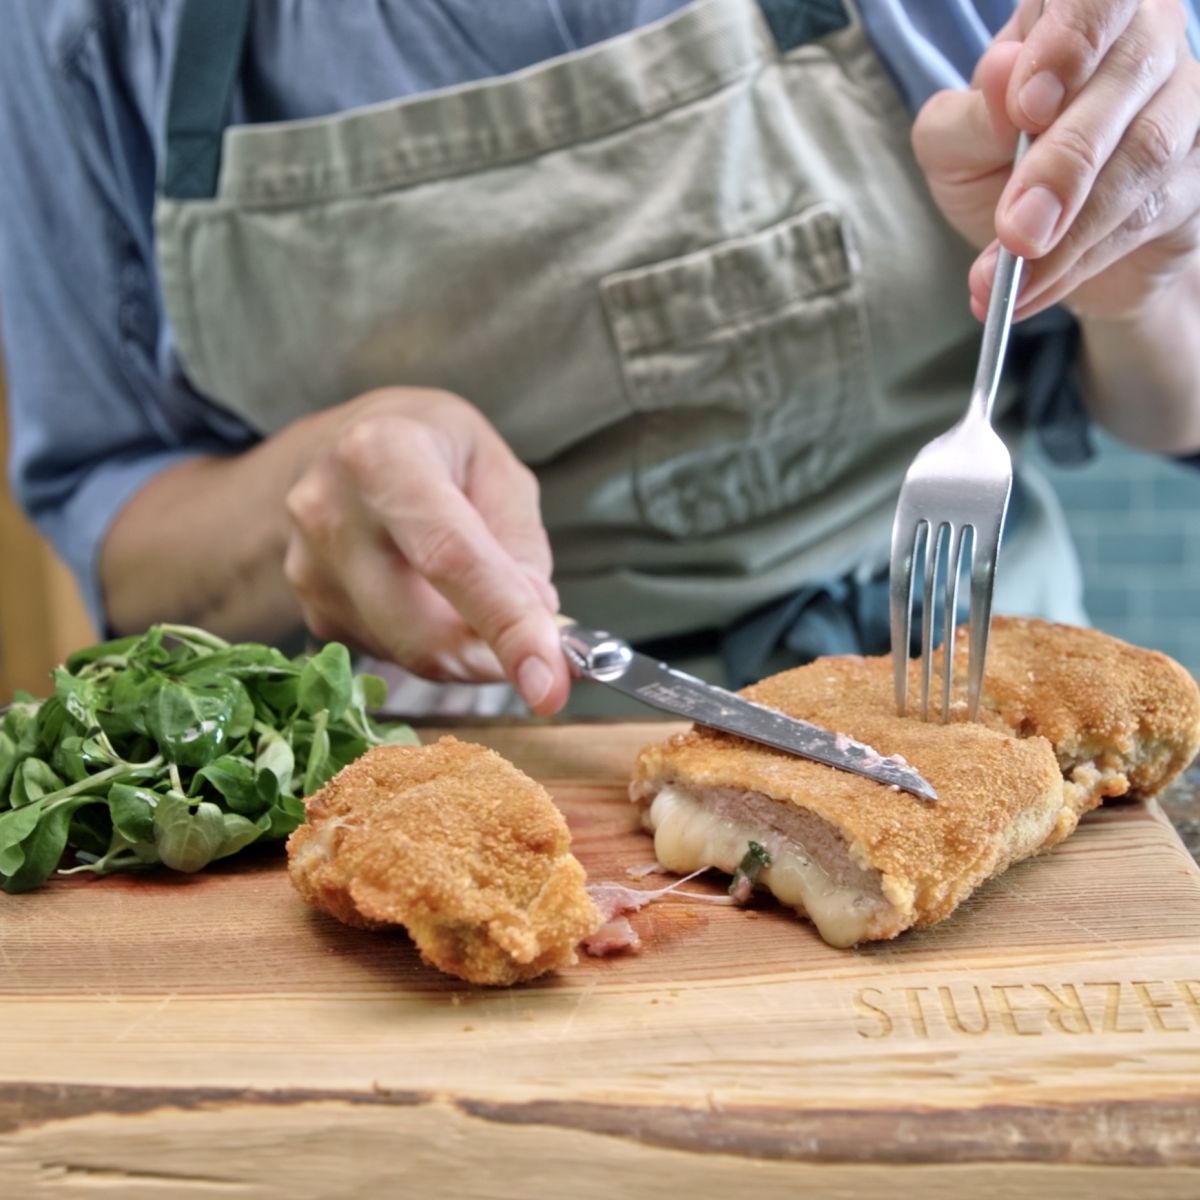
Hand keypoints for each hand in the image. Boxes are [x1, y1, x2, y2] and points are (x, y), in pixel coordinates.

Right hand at [282, 387, 569, 713]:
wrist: (335, 453)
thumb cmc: (430, 451)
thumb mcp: (496, 467)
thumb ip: (521, 543)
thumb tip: (536, 621)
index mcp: (383, 456)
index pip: (451, 558)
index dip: (505, 624)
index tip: (549, 684)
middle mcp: (330, 513)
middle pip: (424, 629)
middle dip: (495, 659)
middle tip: (545, 661)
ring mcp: (311, 570)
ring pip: (411, 654)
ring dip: (467, 651)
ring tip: (482, 601)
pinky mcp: (314, 613)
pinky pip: (392, 656)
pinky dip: (434, 646)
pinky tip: (434, 600)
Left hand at [913, 0, 1199, 321]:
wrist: (1044, 247)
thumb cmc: (995, 171)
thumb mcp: (955, 146)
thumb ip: (970, 115)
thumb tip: (1005, 74)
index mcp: (1075, 11)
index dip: (1073, 37)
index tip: (1028, 105)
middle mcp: (1143, 38)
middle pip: (1131, 69)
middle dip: (1065, 160)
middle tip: (1016, 227)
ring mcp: (1181, 102)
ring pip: (1146, 151)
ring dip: (1072, 226)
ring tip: (1009, 271)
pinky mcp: (1197, 176)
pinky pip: (1148, 215)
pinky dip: (1078, 261)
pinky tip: (1029, 291)